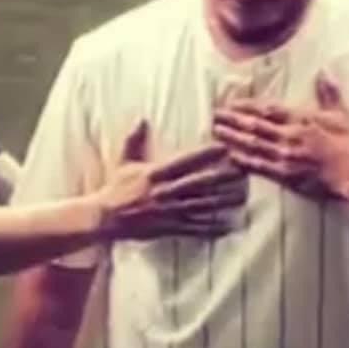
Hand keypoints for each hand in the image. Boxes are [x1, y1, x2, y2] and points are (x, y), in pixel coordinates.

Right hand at [96, 121, 247, 237]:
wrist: (104, 217)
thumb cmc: (116, 188)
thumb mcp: (124, 162)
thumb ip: (134, 140)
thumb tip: (141, 118)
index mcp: (155, 173)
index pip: (185, 161)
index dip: (206, 154)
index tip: (224, 147)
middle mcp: (165, 192)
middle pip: (199, 184)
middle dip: (223, 178)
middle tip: (243, 171)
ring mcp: (169, 212)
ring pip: (201, 206)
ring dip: (223, 202)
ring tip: (242, 197)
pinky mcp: (169, 228)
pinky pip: (194, 229)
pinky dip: (211, 229)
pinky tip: (228, 226)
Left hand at [212, 76, 348, 199]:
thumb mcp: (344, 113)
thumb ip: (330, 93)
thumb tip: (325, 72)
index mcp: (301, 118)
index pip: (268, 109)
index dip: (247, 106)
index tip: (232, 103)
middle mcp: (289, 136)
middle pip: (254, 126)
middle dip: (233, 120)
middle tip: (215, 116)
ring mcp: (285, 156)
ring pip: (252, 145)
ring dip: (232, 138)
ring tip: (216, 133)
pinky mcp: (286, 175)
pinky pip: (259, 167)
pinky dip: (243, 161)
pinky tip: (230, 157)